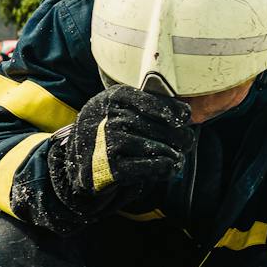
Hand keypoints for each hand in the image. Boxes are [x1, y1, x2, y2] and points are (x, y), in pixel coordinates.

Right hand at [48, 85, 194, 215]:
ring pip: (151, 146)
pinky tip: (170, 168)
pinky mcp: (108, 167)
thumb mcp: (119, 111)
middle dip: (177, 135)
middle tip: (187, 142)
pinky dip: (161, 168)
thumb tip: (186, 114)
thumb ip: (146, 107)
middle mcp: (107, 117)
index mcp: (112, 98)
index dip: (170, 109)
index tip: (185, 117)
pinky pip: (143, 167)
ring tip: (179, 158)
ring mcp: (105, 142)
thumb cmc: (108, 134)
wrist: (78, 165)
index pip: (147, 99)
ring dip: (172, 154)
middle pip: (153, 125)